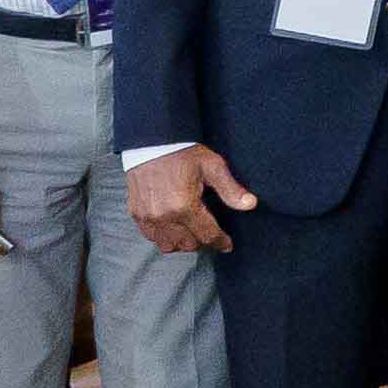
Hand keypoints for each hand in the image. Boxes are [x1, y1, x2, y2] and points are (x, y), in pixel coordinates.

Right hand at [129, 146, 256, 253]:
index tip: (227, 244)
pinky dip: (164, 237)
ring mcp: (148, 216)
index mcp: (184, 206)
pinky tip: (174, 228)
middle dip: (203, 242)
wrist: (152, 141)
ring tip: (193, 232)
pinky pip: (152, 237)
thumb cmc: (183, 152)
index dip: (221, 242)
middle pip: (189, 244)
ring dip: (183, 243)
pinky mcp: (137, 213)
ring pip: (169, 245)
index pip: (207, 235)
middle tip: (211, 233)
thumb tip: (250, 204)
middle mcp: (164, 216)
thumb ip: (231, 189)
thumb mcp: (212, 167)